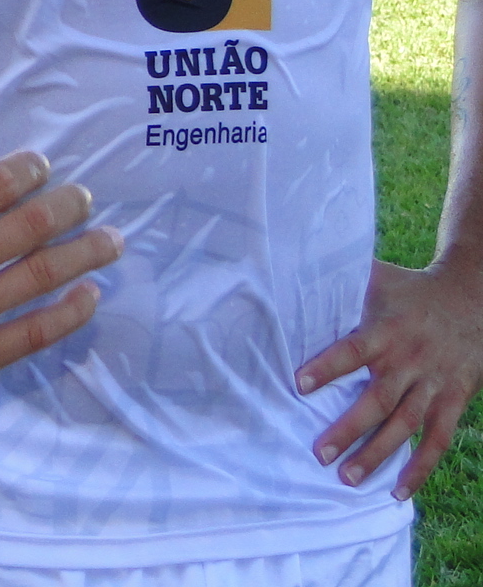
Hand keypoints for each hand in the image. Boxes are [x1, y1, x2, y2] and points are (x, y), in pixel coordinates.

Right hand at [0, 131, 122, 452]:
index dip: (21, 172)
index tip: (41, 163)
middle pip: (21, 232)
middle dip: (64, 207)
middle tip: (86, 195)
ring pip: (36, 282)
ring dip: (80, 256)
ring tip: (111, 240)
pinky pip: (28, 338)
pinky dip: (66, 316)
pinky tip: (88, 298)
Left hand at [296, 258, 482, 497]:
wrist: (474, 298)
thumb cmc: (412, 289)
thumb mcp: (379, 278)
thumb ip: (340, 279)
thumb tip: (292, 264)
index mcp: (386, 331)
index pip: (353, 351)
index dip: (328, 368)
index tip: (299, 385)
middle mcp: (409, 362)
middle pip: (378, 401)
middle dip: (349, 429)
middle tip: (320, 453)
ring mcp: (433, 385)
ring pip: (405, 425)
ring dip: (379, 454)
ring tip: (348, 478)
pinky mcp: (453, 400)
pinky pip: (438, 440)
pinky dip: (421, 467)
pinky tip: (399, 491)